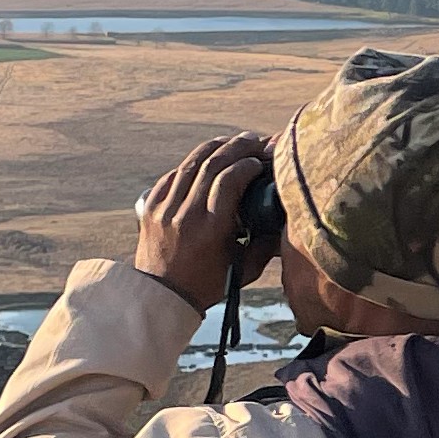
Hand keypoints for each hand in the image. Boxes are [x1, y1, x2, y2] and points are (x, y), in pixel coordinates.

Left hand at [135, 133, 271, 309]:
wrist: (161, 297)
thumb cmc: (209, 285)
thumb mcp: (245, 269)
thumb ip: (267, 244)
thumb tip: (287, 219)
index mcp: (211, 229)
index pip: (229, 179)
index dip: (248, 163)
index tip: (261, 161)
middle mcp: (185, 214)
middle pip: (211, 164)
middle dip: (236, 147)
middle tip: (253, 140)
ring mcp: (165, 208)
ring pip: (191, 163)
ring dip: (215, 148)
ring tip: (233, 142)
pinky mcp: (151, 206)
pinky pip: (174, 175)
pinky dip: (193, 163)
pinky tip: (207, 159)